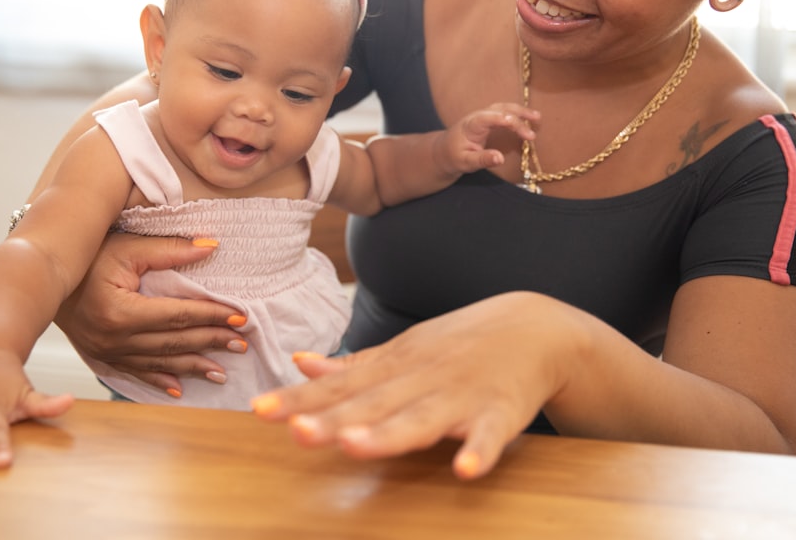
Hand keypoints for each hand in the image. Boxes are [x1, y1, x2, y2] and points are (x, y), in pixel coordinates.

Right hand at [55, 232, 248, 394]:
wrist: (44, 277)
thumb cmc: (87, 257)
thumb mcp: (128, 247)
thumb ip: (170, 250)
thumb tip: (212, 247)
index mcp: (121, 311)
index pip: (177, 315)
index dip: (211, 315)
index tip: (239, 316)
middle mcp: (114, 338)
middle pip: (173, 343)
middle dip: (210, 342)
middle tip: (241, 342)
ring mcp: (106, 352)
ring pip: (159, 363)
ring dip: (193, 367)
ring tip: (222, 371)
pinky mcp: (101, 358)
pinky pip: (136, 373)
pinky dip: (160, 381)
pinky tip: (180, 389)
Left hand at [251, 292, 581, 479]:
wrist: (534, 327)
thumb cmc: (458, 345)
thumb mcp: (404, 350)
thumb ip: (354, 365)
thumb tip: (301, 362)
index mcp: (395, 366)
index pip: (340, 385)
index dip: (301, 399)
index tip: (261, 412)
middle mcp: (421, 379)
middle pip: (372, 404)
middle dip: (334, 418)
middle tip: (298, 432)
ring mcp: (461, 396)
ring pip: (421, 419)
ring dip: (390, 433)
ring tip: (357, 447)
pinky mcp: (501, 413)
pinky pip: (490, 435)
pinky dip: (479, 450)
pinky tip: (466, 469)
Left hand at [437, 102, 538, 173]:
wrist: (444, 151)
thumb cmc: (454, 157)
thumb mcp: (465, 163)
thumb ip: (482, 160)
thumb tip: (500, 158)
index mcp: (470, 125)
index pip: (487, 118)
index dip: (502, 119)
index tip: (517, 126)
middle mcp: (478, 116)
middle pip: (499, 109)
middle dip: (517, 116)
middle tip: (534, 126)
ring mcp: (484, 116)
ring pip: (504, 108)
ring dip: (521, 111)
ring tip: (537, 117)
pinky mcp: (489, 119)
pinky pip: (505, 112)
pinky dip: (518, 114)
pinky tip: (530, 119)